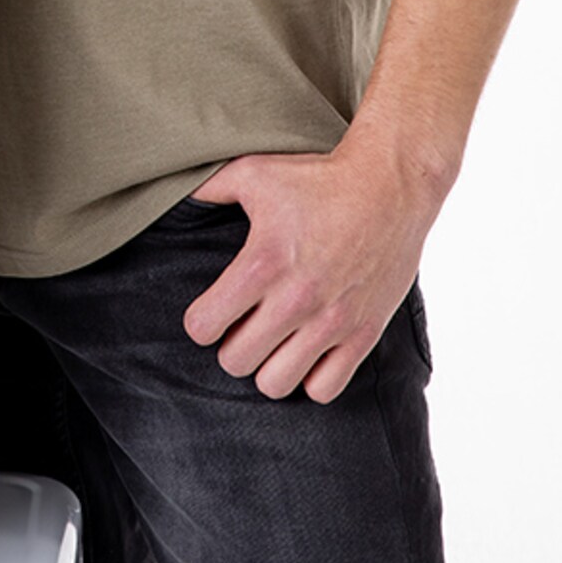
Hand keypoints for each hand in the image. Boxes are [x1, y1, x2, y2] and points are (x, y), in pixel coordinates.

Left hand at [180, 144, 442, 402]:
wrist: (390, 186)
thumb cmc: (317, 178)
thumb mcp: (254, 172)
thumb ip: (208, 187)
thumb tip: (171, 191)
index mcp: (263, 262)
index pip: (203, 327)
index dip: (200, 321)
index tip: (212, 309)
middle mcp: (296, 298)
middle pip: (235, 361)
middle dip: (230, 345)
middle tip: (242, 325)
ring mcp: (332, 321)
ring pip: (276, 384)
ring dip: (267, 366)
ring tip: (273, 342)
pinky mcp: (364, 333)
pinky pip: (324, 389)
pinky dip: (311, 377)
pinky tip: (307, 351)